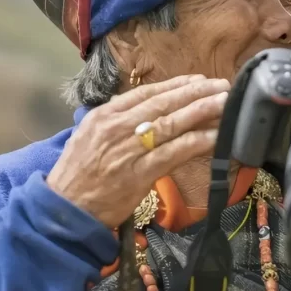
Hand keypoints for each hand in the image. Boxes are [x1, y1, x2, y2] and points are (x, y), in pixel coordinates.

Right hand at [47, 74, 229, 227]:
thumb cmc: (78, 174)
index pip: (146, 93)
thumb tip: (144, 106)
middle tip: (222, 85)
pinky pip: (175, 153)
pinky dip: (198, 142)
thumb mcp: (88, 135)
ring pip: (172, 124)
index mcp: (105, 115)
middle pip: (163, 104)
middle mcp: (118, 127)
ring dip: (202, 111)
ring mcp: (129, 150)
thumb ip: (116, 119)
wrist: (66, 210)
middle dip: (196, 93)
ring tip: (225, 103)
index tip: (198, 80)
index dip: (176, 85)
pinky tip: (216, 136)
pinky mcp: (141, 173)